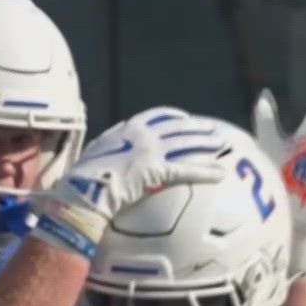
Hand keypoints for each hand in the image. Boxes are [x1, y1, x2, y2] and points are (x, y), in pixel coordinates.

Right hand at [33, 108, 228, 253]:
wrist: (83, 189)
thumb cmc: (83, 178)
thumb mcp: (96, 155)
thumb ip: (109, 149)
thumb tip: (109, 155)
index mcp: (127, 128)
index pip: (158, 115)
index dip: (175, 117)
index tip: (185, 119)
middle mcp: (142, 135)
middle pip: (178, 128)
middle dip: (197, 129)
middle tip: (213, 130)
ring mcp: (151, 151)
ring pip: (186, 145)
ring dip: (206, 144)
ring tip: (223, 145)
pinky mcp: (157, 170)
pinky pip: (188, 169)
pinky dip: (206, 170)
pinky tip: (220, 173)